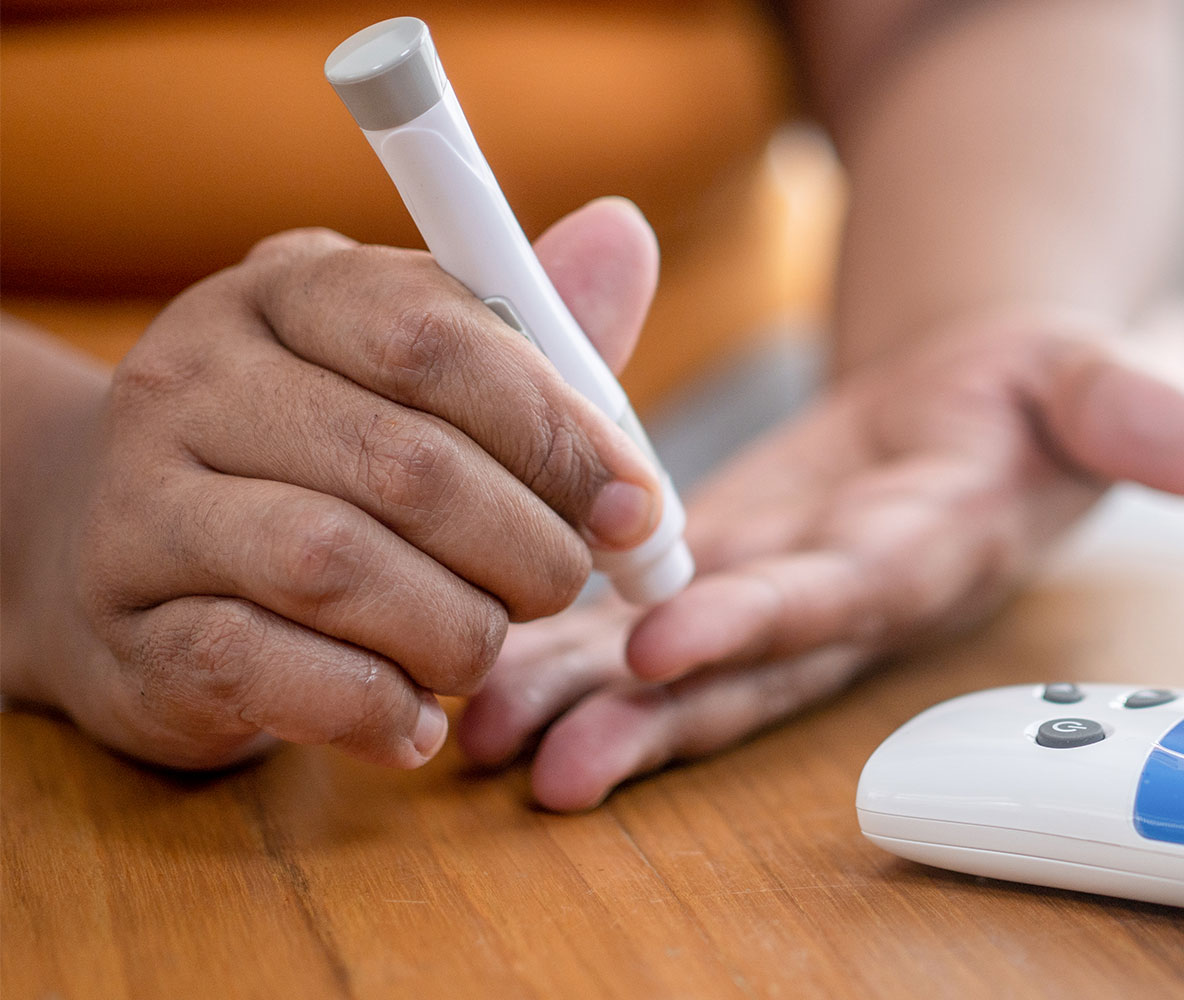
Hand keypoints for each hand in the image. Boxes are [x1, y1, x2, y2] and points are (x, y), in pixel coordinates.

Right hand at [11, 198, 665, 769]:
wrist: (142, 569)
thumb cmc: (336, 464)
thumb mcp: (434, 384)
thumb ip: (538, 337)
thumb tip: (626, 234)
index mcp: (286, 289)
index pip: (433, 333)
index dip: (556, 428)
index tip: (634, 504)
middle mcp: (191, 378)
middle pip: (403, 462)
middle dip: (525, 544)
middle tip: (564, 586)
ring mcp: (140, 503)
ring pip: (332, 567)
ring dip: (453, 628)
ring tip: (484, 649)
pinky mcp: (129, 629)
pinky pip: (262, 666)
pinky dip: (370, 705)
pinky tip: (417, 721)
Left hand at [459, 309, 1183, 809]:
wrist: (976, 415)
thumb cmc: (1027, 393)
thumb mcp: (1081, 376)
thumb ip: (1129, 409)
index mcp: (927, 549)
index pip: (847, 595)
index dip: (765, 621)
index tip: (672, 638)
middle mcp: (845, 599)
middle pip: (746, 668)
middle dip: (651, 717)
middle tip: (549, 759)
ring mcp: (779, 599)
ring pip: (681, 670)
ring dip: (585, 705)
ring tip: (482, 739)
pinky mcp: (725, 578)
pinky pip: (641, 629)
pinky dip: (562, 654)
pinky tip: (480, 679)